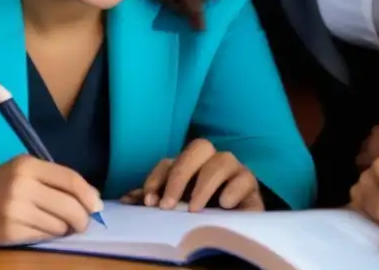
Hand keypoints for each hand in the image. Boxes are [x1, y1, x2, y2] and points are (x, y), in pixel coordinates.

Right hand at [0, 155, 102, 245]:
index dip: (89, 194)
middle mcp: (21, 186)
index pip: (70, 180)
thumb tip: (93, 199)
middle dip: (82, 218)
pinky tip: (40, 228)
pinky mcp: (10, 232)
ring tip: (55, 223)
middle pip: (69, 206)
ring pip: (59, 225)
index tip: (97, 205)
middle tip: (82, 222)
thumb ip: (57, 180)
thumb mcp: (27, 170)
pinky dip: (49, 234)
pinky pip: (44, 236)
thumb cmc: (2, 184)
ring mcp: (15, 210)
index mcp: (28, 165)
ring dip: (64, 228)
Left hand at [120, 138, 262, 212]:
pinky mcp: (251, 186)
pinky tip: (223, 205)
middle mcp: (212, 161)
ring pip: (222, 160)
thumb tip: (126, 199)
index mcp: (190, 166)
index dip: (158, 179)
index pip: (170, 162)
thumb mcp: (177, 210)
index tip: (149, 203)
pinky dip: (233, 189)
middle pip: (198, 148)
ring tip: (195, 209)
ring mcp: (234, 170)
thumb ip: (154, 201)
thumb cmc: (203, 215)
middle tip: (169, 205)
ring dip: (204, 184)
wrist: (237, 230)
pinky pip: (245, 178)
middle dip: (180, 175)